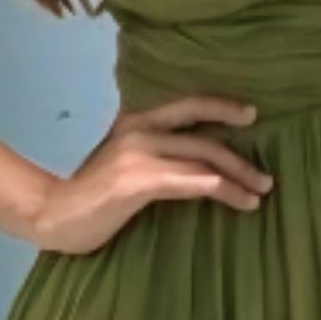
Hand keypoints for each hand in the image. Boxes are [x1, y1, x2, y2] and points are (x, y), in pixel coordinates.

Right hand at [36, 93, 273, 253]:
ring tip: (259, 194)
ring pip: (203, 160)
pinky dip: (221, 189)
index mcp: (136, 121)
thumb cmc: (93, 196)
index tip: (252, 114)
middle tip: (266, 179)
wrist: (54, 215)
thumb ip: (154, 152)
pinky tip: (239, 200)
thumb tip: (199, 160)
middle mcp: (139, 130)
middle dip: (241, 159)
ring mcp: (138, 154)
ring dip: (238, 178)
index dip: (222, 106)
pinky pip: (192, 182)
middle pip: (204, 138)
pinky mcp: (138, 181)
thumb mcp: (123, 162)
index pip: (188, 104)